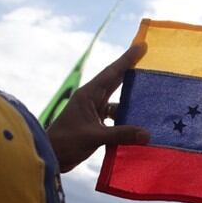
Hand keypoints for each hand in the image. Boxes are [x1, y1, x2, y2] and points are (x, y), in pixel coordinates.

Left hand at [47, 45, 151, 171]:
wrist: (50, 156)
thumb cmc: (66, 142)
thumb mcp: (94, 136)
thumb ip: (121, 134)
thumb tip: (147, 134)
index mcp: (88, 94)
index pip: (112, 72)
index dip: (127, 59)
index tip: (141, 45)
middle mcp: (91, 100)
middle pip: (115, 83)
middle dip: (132, 73)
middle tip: (150, 64)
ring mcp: (93, 112)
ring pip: (117, 104)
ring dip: (131, 104)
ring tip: (151, 101)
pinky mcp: (95, 125)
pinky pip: (114, 120)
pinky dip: (125, 122)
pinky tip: (138, 127)